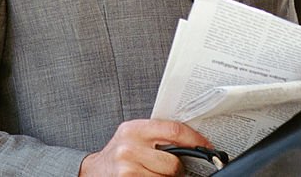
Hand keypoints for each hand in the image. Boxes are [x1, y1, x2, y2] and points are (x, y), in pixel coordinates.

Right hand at [79, 119, 211, 175]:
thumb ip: (157, 136)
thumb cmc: (118, 154)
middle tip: (172, 169)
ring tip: (154, 173)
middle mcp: (129, 147)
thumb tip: (192, 143)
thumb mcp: (134, 137)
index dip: (195, 140)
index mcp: (134, 129)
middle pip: (172, 161)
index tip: (207, 147)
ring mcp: (127, 167)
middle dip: (177, 169)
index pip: (174, 130)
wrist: (93, 171)